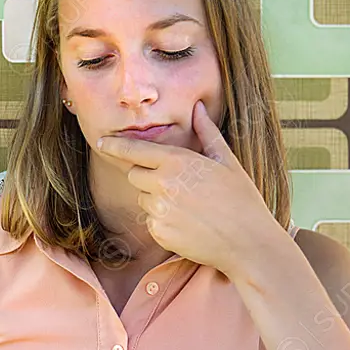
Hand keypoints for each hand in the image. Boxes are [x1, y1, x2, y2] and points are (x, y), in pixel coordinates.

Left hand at [96, 100, 279, 276]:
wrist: (247, 242)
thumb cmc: (241, 198)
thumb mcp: (226, 160)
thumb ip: (206, 132)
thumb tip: (197, 107)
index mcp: (178, 162)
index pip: (135, 150)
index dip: (116, 146)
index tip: (102, 142)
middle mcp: (163, 185)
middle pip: (135, 175)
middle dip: (148, 177)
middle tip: (178, 185)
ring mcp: (158, 210)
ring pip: (142, 199)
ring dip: (156, 200)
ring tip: (188, 206)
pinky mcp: (158, 232)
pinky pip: (150, 221)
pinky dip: (163, 221)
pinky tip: (188, 224)